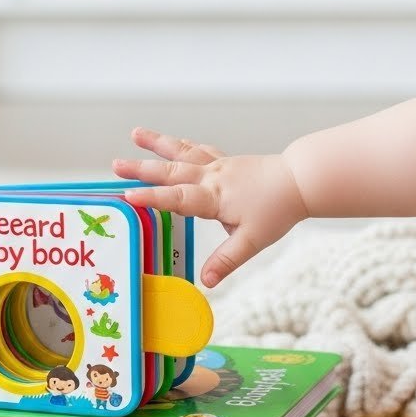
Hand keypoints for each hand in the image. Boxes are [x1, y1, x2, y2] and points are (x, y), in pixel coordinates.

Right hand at [112, 129, 306, 287]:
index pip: (177, 198)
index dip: (152, 198)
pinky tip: (170, 142)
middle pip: (172, 171)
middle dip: (142, 169)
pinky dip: (180, 144)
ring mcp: (218, 165)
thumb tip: (205, 281)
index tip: (127, 196)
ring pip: (182, 151)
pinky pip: (197, 149)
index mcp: (215, 197)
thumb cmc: (277, 210)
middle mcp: (212, 177)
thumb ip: (226, 260)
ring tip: (134, 134)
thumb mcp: (252, 241)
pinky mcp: (225, 161)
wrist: (300, 181)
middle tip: (115, 165)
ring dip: (156, 144)